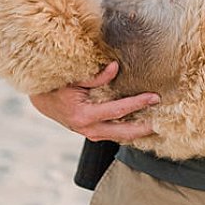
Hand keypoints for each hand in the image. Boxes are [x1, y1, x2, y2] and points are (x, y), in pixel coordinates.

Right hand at [29, 61, 158, 142]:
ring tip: (156, 127)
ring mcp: (89, 133)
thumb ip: (96, 76)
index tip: (155, 97)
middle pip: (123, 132)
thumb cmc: (58, 86)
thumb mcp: (74, 78)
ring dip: (137, 133)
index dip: (138, 103)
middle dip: (144, 128)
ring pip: (118, 137)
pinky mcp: (91, 133)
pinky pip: (112, 134)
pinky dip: (127, 132)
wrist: (42, 100)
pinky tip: (140, 128)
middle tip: (163, 122)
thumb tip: (116, 67)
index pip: (118, 110)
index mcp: (84, 114)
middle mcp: (88, 128)